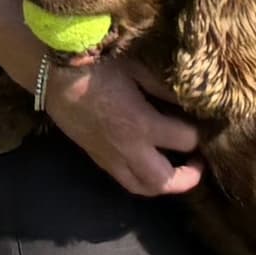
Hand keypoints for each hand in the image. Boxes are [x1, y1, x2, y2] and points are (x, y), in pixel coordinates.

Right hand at [38, 50, 201, 198]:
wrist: (53, 75)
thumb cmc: (96, 66)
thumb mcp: (135, 70)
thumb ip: (162, 88)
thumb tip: (187, 99)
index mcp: (143, 124)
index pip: (185, 140)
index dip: (198, 133)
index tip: (202, 123)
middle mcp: (130, 149)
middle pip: (166, 180)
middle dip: (189, 176)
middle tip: (197, 161)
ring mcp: (112, 158)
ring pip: (144, 188)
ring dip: (164, 184)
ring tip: (174, 170)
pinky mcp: (98, 158)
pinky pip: (124, 180)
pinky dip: (142, 180)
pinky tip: (146, 164)